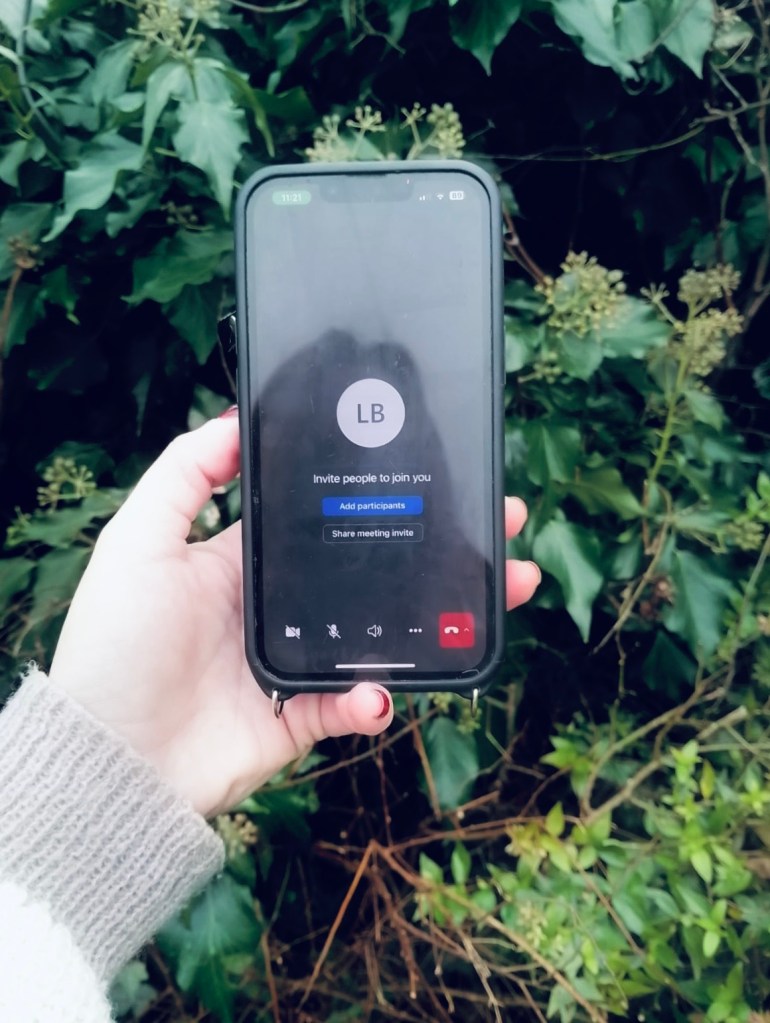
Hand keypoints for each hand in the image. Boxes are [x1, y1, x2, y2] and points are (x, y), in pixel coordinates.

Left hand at [49, 413, 539, 816]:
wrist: (108, 758)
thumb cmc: (114, 645)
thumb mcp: (137, 543)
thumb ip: (183, 476)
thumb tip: (235, 417)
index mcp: (248, 560)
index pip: (325, 515)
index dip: (377, 490)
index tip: (431, 465)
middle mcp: (282, 606)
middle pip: (374, 568)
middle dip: (439, 545)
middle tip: (499, 521)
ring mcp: (297, 661)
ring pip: (386, 631)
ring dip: (444, 615)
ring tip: (502, 588)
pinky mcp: (300, 716)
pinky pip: (352, 704)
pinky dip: (371, 701)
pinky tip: (378, 692)